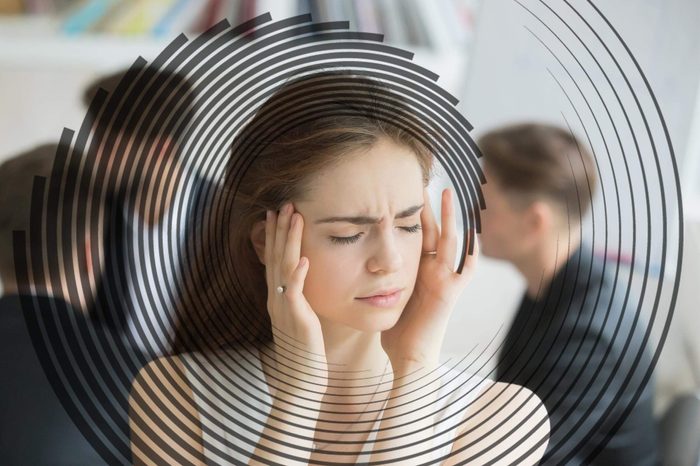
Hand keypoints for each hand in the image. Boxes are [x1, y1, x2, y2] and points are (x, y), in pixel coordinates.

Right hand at [265, 202, 326, 386]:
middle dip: (280, 229)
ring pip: (283, 267)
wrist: (300, 383)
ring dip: (288, 241)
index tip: (278, 213)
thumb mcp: (300, 321)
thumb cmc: (304, 354)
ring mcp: (284, 308)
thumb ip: (298, 301)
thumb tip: (302, 284)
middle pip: (275, 257)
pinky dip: (297, 274)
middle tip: (284, 203)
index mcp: (278, 298)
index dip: (275, 236)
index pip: (274, 260)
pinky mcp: (295, 319)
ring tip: (294, 217)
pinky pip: (294, 292)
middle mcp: (277, 299)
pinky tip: (303, 258)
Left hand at [381, 188, 477, 371]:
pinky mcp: (451, 290)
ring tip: (446, 193)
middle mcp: (435, 271)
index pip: (418, 235)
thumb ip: (383, 278)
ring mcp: (445, 279)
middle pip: (434, 231)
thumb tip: (362, 262)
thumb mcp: (389, 296)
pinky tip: (470, 226)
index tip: (406, 192)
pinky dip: (469, 246)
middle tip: (425, 181)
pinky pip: (464, 264)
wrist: (409, 357)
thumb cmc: (397, 331)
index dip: (414, 214)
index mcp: (420, 271)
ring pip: (450, 241)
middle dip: (431, 207)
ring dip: (449, 217)